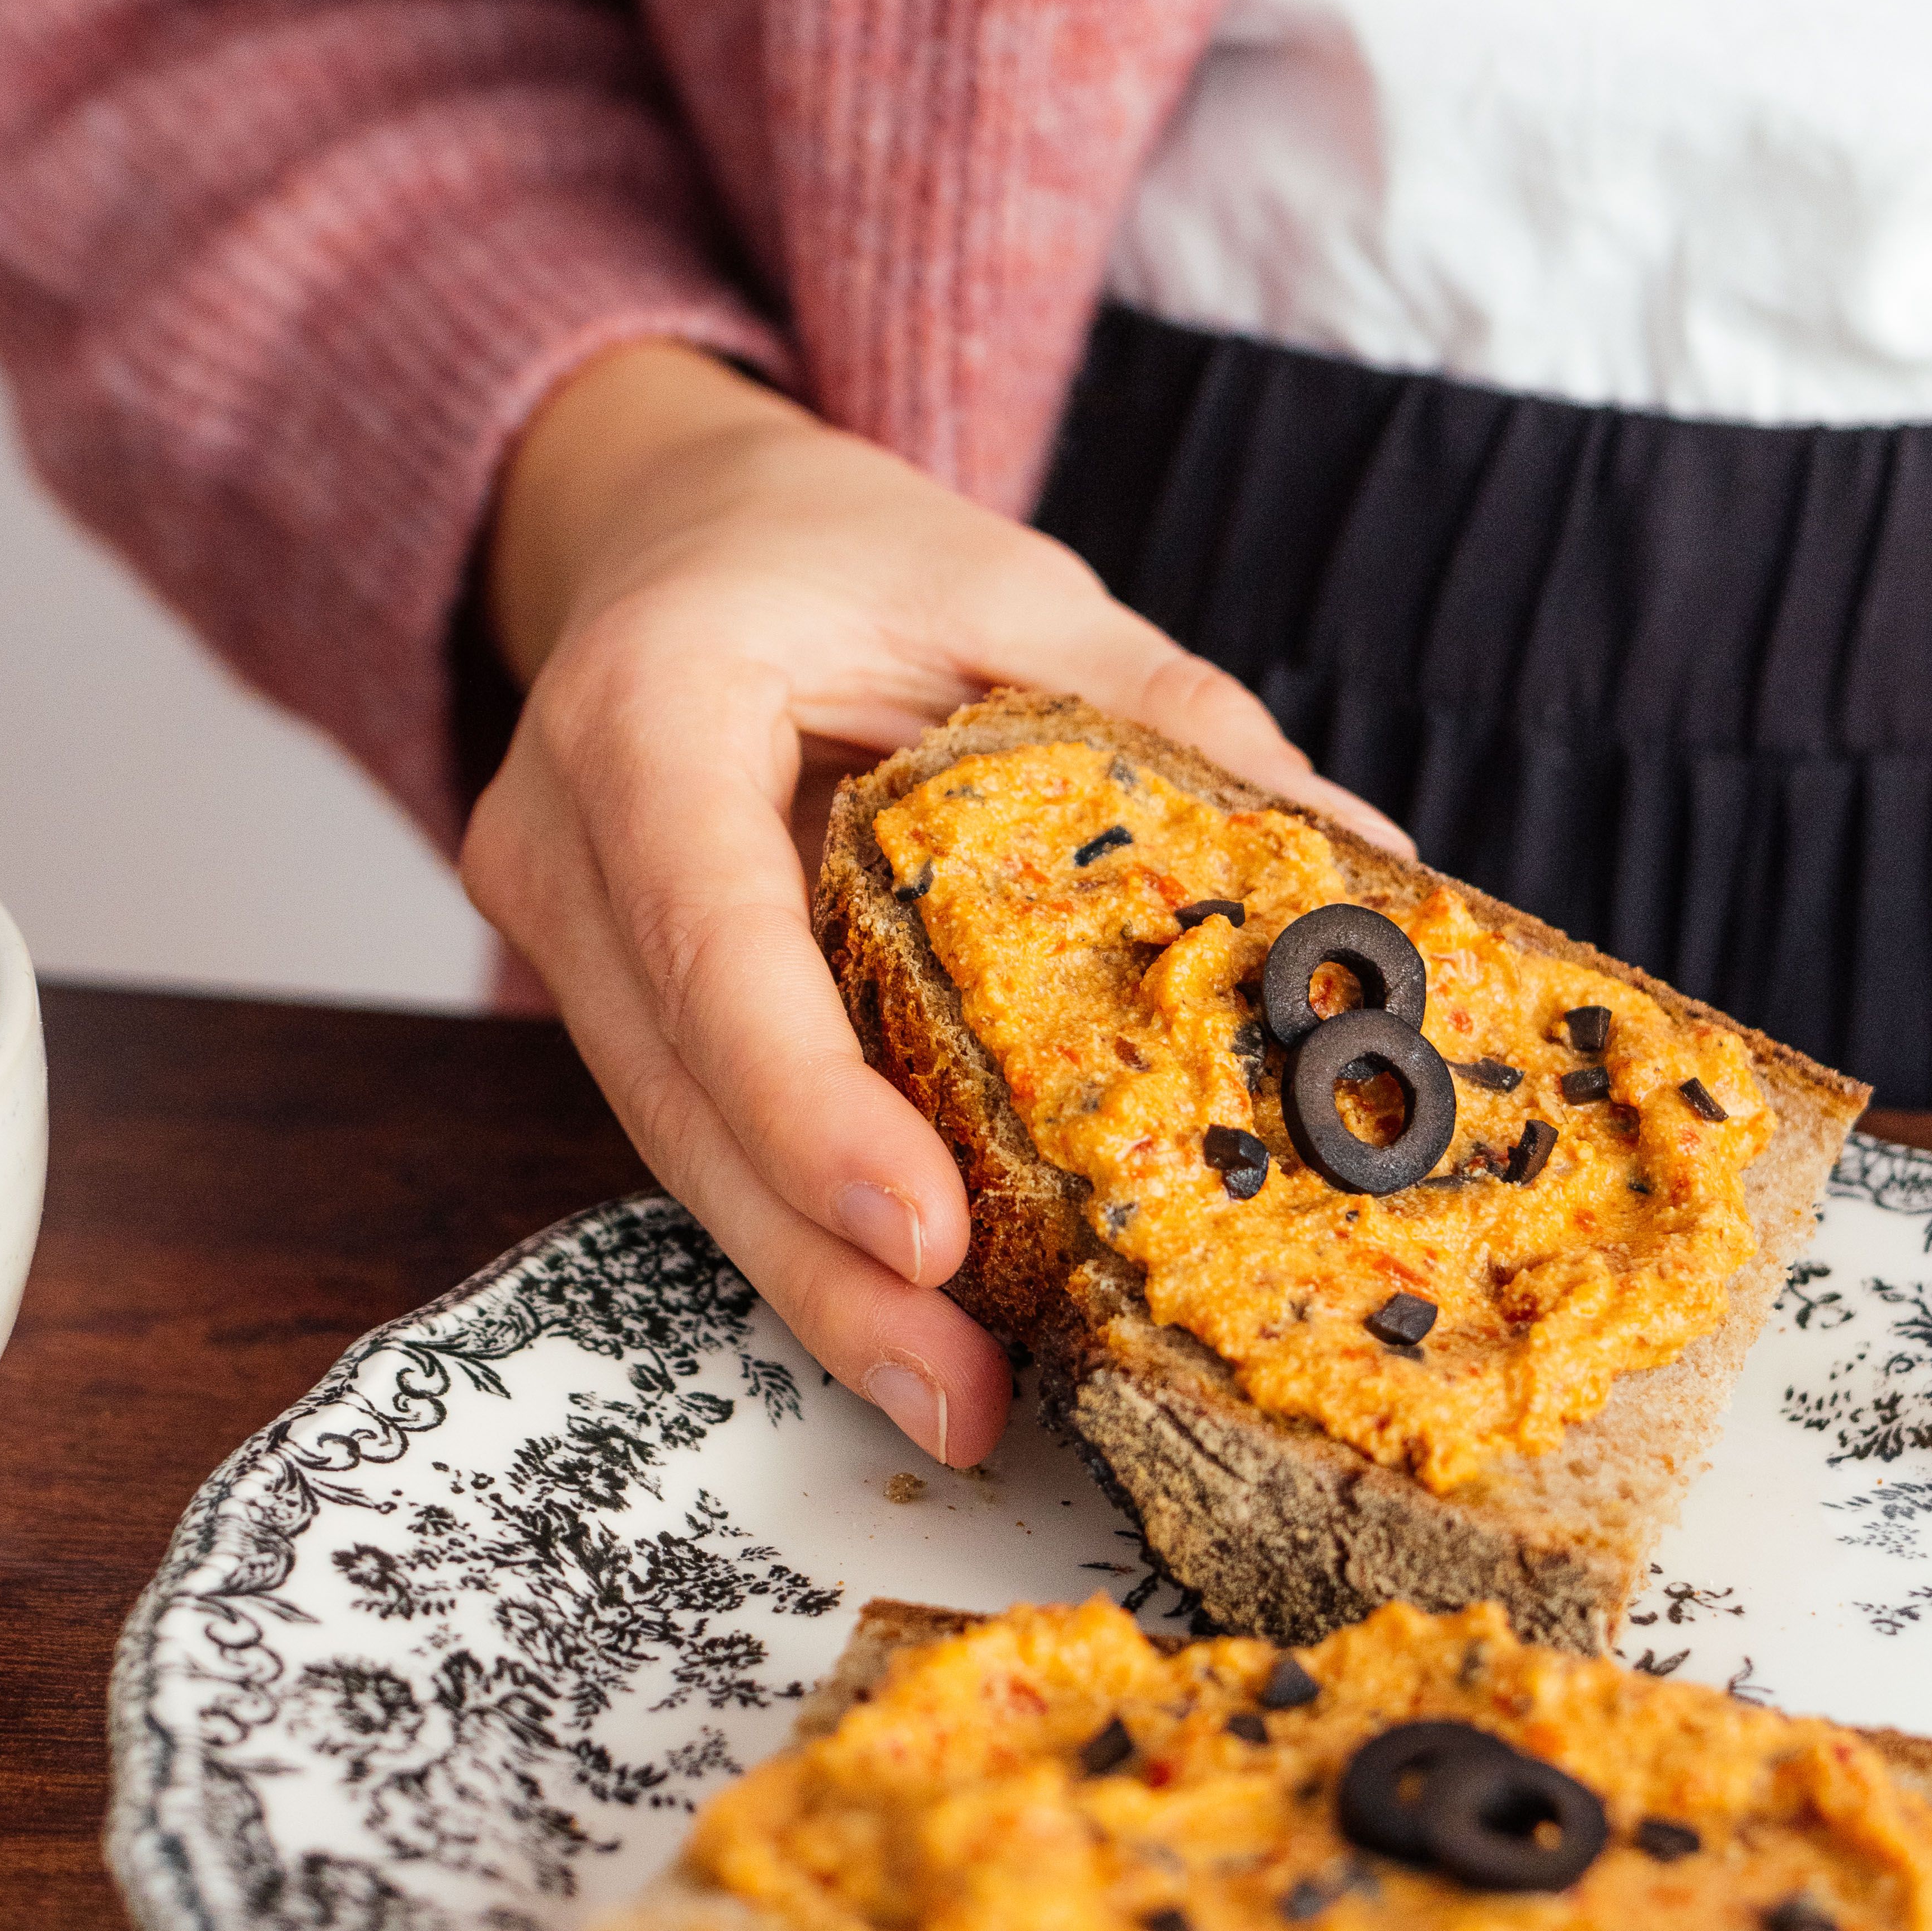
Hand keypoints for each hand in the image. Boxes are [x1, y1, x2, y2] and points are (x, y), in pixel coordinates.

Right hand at [461, 342, 1411, 1468]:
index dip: (810, 1101)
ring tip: (960, 1401)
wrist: (674, 530)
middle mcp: (565, 836)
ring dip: (816, 1284)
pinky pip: (707, 1129)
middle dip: (822, 1263)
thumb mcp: (1014, 591)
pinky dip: (809, 1226)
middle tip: (964, 1395)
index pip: (713, 936)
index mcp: (646, 709)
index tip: (925, 1230)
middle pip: (686, 1091)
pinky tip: (915, 1316)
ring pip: (682, 1144)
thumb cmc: (838, 550)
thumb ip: (1169, 717)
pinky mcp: (608, 997)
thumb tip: (1365, 859)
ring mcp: (567, 932)